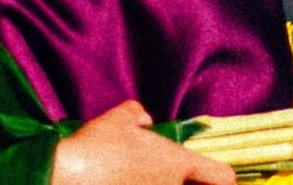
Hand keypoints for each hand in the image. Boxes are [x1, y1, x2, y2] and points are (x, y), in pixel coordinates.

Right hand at [53, 101, 236, 184]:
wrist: (68, 176)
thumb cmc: (98, 145)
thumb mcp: (119, 116)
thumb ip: (138, 114)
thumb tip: (145, 122)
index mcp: (177, 163)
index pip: (223, 177)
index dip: (224, 178)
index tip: (212, 177)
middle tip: (182, 178)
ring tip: (140, 178)